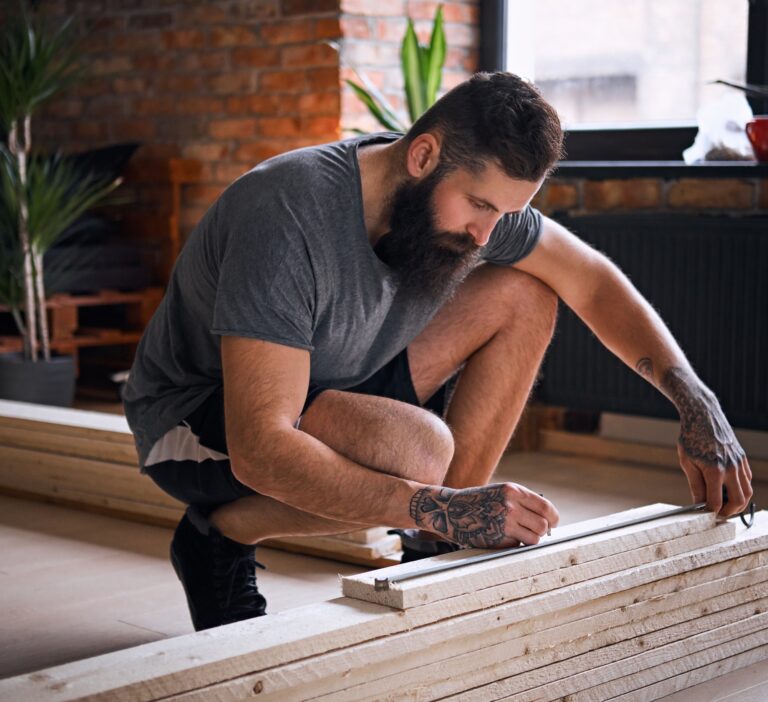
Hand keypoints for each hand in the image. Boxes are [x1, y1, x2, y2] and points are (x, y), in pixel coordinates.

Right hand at [409, 483, 559, 548]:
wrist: (451, 510)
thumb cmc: (479, 501)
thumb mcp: (501, 492)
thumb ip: (523, 501)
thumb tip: (548, 519)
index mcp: (513, 491)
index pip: (546, 507)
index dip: (553, 518)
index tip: (553, 523)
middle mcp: (511, 506)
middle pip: (543, 526)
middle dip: (542, 530)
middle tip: (535, 531)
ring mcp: (504, 524)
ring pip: (534, 538)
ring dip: (530, 539)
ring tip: (519, 534)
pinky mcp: (497, 539)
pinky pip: (518, 546)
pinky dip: (515, 544)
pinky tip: (503, 536)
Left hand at [657, 366, 752, 517]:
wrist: (703, 415)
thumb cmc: (691, 437)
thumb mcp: (687, 462)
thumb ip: (695, 485)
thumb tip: (699, 504)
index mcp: (714, 471)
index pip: (716, 502)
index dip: (710, 512)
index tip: (704, 515)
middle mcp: (731, 468)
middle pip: (738, 501)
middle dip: (728, 512)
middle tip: (717, 514)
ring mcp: (739, 463)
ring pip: (747, 491)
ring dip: (737, 502)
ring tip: (723, 504)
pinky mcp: (742, 458)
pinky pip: (747, 479)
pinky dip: (741, 488)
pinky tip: (728, 489)